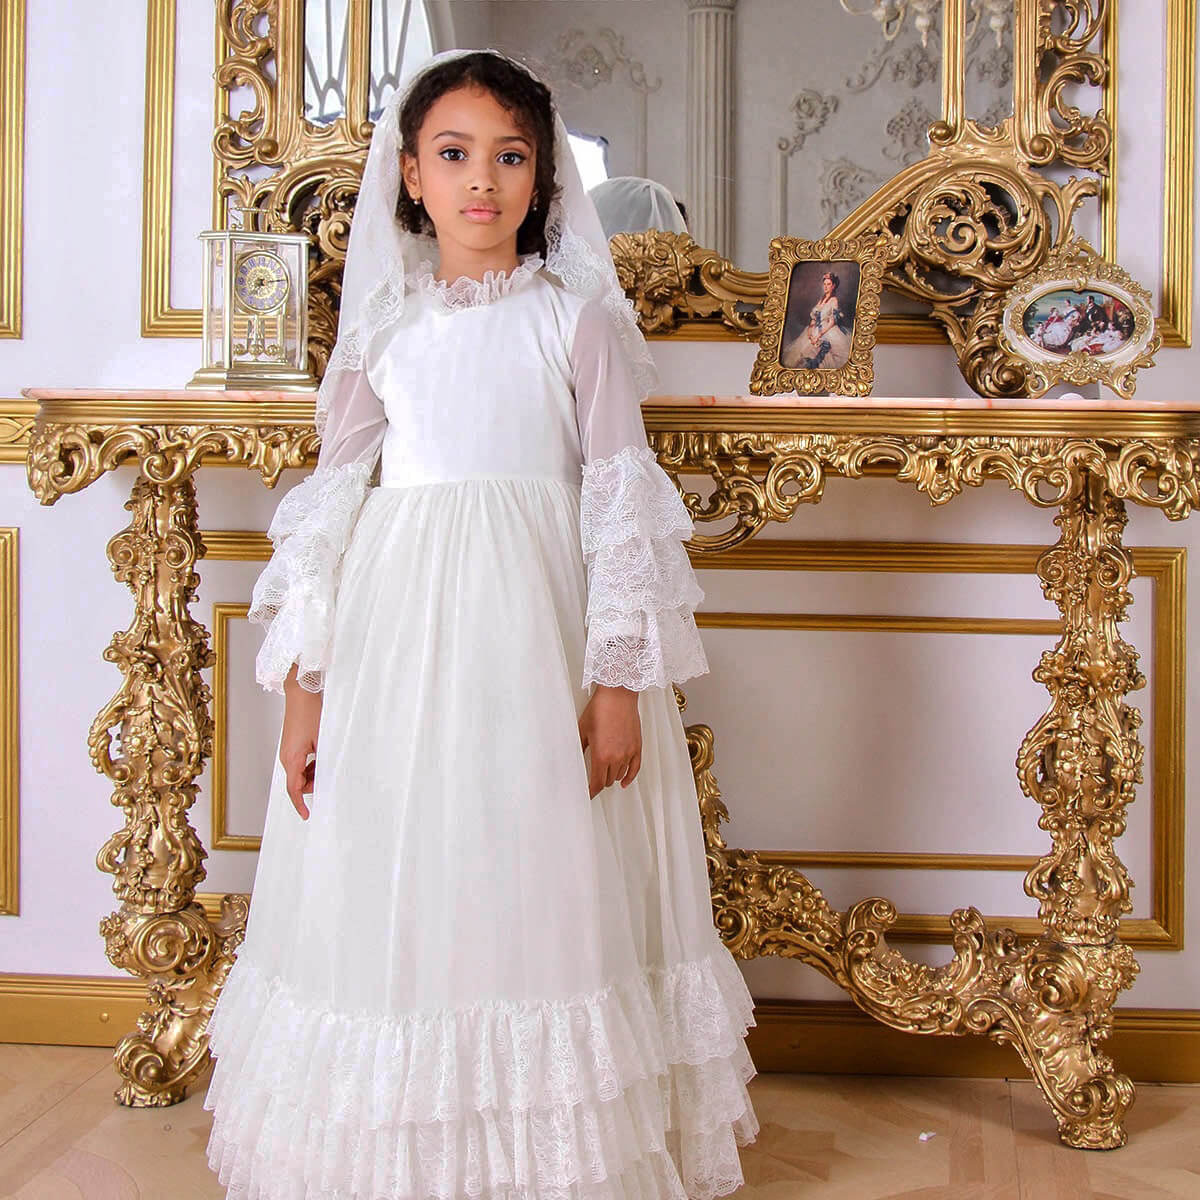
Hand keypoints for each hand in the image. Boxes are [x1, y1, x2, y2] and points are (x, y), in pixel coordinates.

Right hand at [280, 665, 321, 818]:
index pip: (294, 789)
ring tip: (328, 765)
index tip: (307, 815)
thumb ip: (322, 762)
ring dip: (313, 775)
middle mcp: (286, 757)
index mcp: (291, 759)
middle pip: (297, 783)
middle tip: (329, 780)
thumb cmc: (310, 714)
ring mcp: (288, 751)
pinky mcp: (291, 745)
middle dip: (313, 785)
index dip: (300, 804)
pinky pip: (300, 763)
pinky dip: (311, 766)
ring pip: (299, 773)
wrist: (301, 693)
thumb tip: (327, 776)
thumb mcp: (321, 741)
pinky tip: (322, 759)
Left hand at [578, 685, 641, 797]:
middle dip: (599, 782)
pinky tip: (625, 782)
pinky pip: (635, 769)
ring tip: (604, 774)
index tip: (587, 794)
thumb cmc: (600, 709)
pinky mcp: (637, 747)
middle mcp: (617, 757)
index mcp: (601, 755)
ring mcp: (628, 753)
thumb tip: (575, 762)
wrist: (618, 695)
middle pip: (608, 781)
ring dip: (611, 777)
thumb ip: (579, 749)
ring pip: (620, 775)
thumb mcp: (582, 730)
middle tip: (592, 780)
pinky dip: (630, 777)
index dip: (591, 792)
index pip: (597, 784)